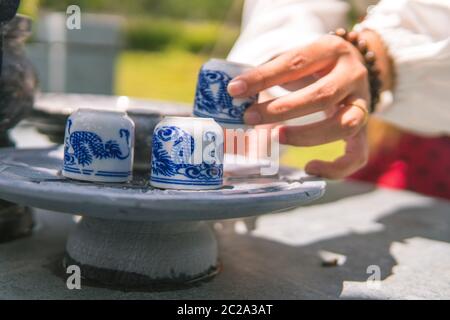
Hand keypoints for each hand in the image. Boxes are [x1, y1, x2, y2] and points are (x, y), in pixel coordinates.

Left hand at [227, 33, 376, 178]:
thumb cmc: (313, 66)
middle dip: (282, 110)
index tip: (235, 89)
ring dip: (307, 136)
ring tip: (276, 137)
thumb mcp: (295, 59)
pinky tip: (309, 168)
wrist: (352, 66)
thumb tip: (236, 93)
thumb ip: (269, 73)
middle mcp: (352, 75)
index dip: (263, 77)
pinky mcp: (364, 129)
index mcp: (331, 50)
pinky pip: (358, 155)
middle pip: (322, 96)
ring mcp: (363, 103)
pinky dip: (336, 168)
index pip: (296, 63)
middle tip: (250, 117)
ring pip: (344, 125)